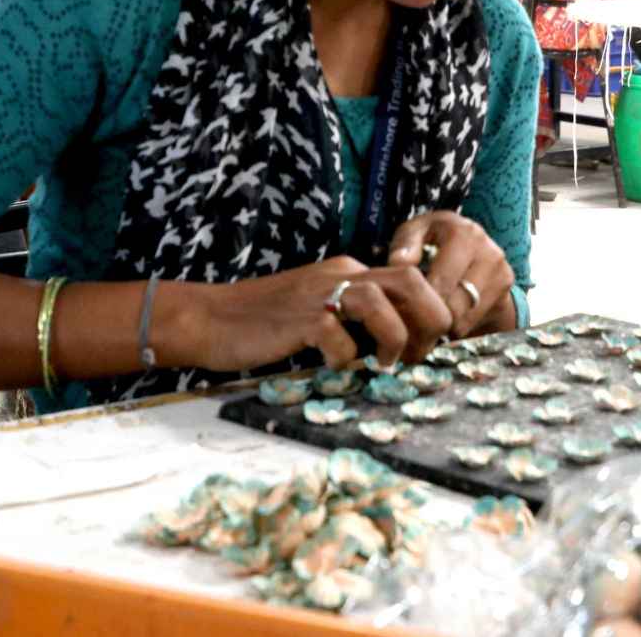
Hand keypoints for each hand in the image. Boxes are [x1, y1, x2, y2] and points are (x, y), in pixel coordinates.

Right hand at [180, 256, 453, 372]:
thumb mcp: (320, 310)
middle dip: (428, 319)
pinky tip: (334, 368)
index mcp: (349, 272)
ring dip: (394, 338)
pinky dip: (345, 359)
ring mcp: (320, 294)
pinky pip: (339, 337)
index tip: (425, 347)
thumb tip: (400, 347)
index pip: (412, 278)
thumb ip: (355, 318)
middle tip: (419, 355)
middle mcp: (340, 275)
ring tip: (385, 364)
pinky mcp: (299, 319)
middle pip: (410, 280)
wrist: (210, 319)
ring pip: (381, 301)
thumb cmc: (265, 323)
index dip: (430, 312)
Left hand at [387, 211, 515, 338]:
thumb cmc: (434, 240)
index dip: (422, 299)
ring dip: (445, 323)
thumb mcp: (415, 233)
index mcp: (463, 233)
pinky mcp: (506, 288)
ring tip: (430, 317)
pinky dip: (457, 326)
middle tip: (417, 316)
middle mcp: (489, 251)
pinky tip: (446, 319)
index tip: (409, 305)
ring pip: (466, 317)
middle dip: (434, 314)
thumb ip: (404, 244)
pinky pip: (476, 321)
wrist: (472, 247)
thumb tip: (398, 262)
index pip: (442, 282)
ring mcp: (501, 271)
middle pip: (457, 304)